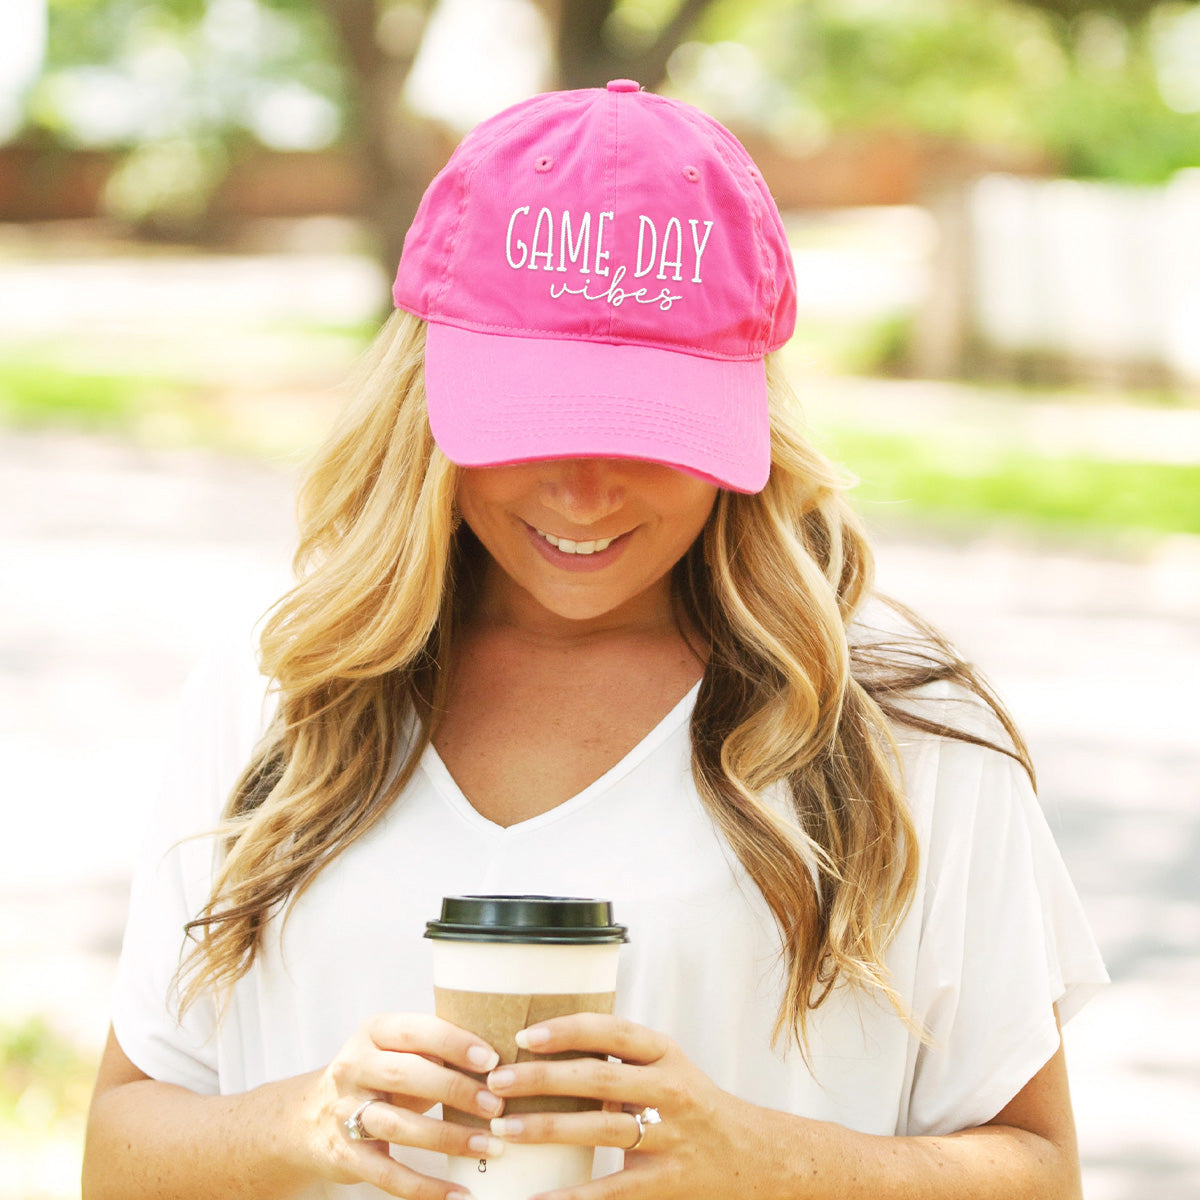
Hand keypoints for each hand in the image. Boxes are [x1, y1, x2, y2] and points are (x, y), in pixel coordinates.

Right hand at [297, 1012, 507, 1198]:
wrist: (309, 1118)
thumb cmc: (378, 1078)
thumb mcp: (398, 1052)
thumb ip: (436, 1050)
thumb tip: (502, 1061)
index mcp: (374, 1032)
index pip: (415, 1030)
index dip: (454, 1043)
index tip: (491, 1061)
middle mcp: (353, 1067)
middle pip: (406, 1074)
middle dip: (455, 1090)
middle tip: (496, 1105)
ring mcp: (344, 1112)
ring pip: (398, 1125)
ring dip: (448, 1138)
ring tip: (488, 1146)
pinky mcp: (345, 1155)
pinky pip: (388, 1174)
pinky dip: (425, 1187)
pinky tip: (458, 1193)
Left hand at [483, 1012, 764, 1199]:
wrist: (750, 1154)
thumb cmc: (691, 1103)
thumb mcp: (666, 1066)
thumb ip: (619, 1056)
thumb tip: (546, 1047)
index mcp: (665, 1054)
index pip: (612, 1031)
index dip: (567, 1030)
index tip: (524, 1035)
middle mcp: (671, 1090)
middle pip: (598, 1078)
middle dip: (542, 1078)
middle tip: (497, 1081)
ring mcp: (670, 1137)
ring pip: (601, 1129)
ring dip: (547, 1128)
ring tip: (503, 1127)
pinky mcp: (665, 1182)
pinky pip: (611, 1190)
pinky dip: (570, 1197)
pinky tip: (536, 1197)